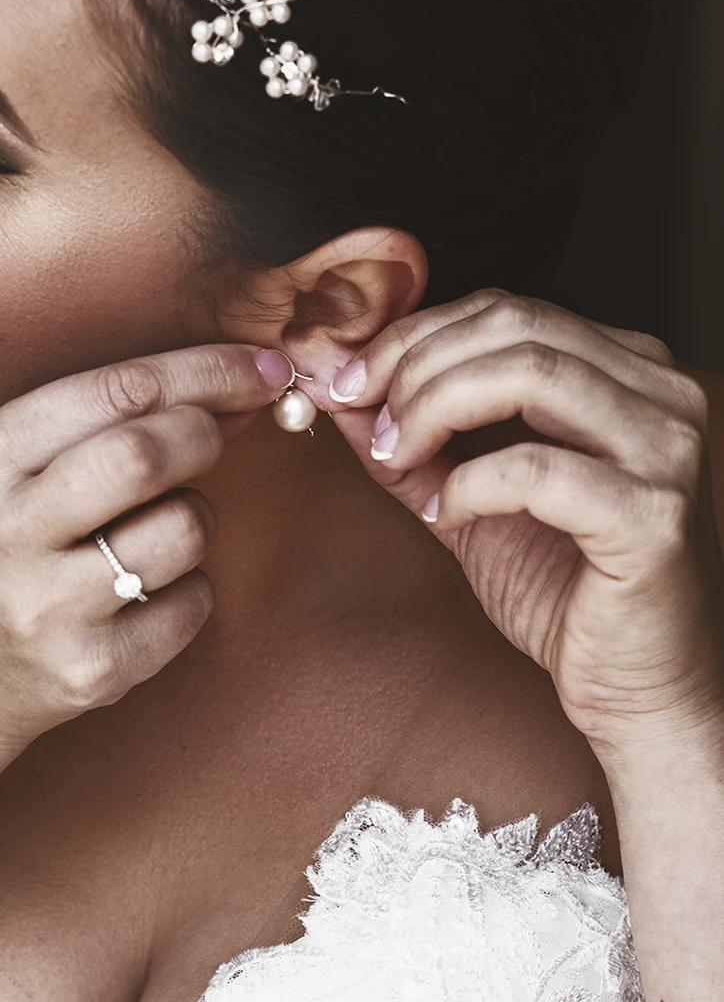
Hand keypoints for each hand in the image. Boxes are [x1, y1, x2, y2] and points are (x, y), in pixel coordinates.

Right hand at [0, 344, 290, 754]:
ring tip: (154, 532)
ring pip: (182, 531)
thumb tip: (229, 396)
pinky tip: (143, 597)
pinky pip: (190, 608)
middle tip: (219, 436)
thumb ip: (91, 426)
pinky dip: (189, 593)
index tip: (261, 368)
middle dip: (206, 434)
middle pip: (148, 454)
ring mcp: (44, 608)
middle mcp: (3, 531)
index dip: (207, 371)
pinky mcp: (86, 671)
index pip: (116, 390)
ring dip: (194, 520)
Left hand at [327, 290, 723, 750]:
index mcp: (627, 372)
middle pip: (514, 325)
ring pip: (529, 373)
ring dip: (435, 407)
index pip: (506, 309)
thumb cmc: (569, 595)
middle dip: (413, 364)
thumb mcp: (468, 503)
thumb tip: (334, 388)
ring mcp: (666, 450)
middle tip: (356, 409)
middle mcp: (660, 394)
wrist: (638, 691)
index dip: (413, 334)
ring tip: (398, 457)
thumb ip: (411, 444)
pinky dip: (471, 484)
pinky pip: (537, 469)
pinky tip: (447, 513)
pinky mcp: (652, 516)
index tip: (345, 378)